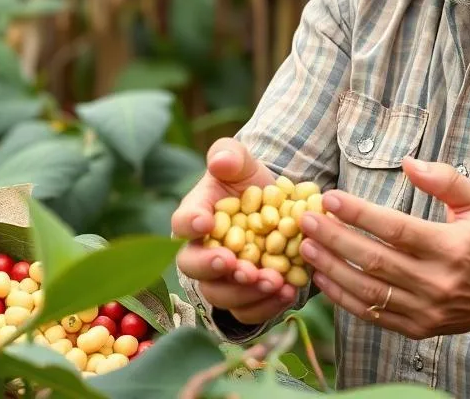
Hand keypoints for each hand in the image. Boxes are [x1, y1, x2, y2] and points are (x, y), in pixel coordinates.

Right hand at [171, 138, 298, 324]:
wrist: (276, 207)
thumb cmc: (248, 182)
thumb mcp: (241, 162)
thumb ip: (229, 155)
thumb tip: (220, 161)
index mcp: (195, 218)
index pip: (181, 224)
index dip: (190, 225)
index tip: (206, 223)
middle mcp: (201, 252)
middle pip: (195, 269)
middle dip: (216, 270)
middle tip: (242, 267)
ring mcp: (221, 279)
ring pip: (221, 296)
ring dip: (246, 293)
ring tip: (274, 281)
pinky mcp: (245, 297)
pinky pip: (247, 313)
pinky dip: (267, 307)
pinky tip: (288, 293)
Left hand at [296, 158, 469, 344]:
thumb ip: (446, 179)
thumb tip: (408, 162)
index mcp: (452, 247)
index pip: (397, 229)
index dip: (360, 214)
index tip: (330, 198)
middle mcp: (437, 282)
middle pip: (375, 260)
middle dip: (335, 238)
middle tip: (305, 219)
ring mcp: (426, 309)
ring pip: (369, 290)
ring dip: (332, 268)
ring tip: (306, 245)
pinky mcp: (416, 328)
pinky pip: (372, 314)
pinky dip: (343, 297)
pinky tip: (322, 277)